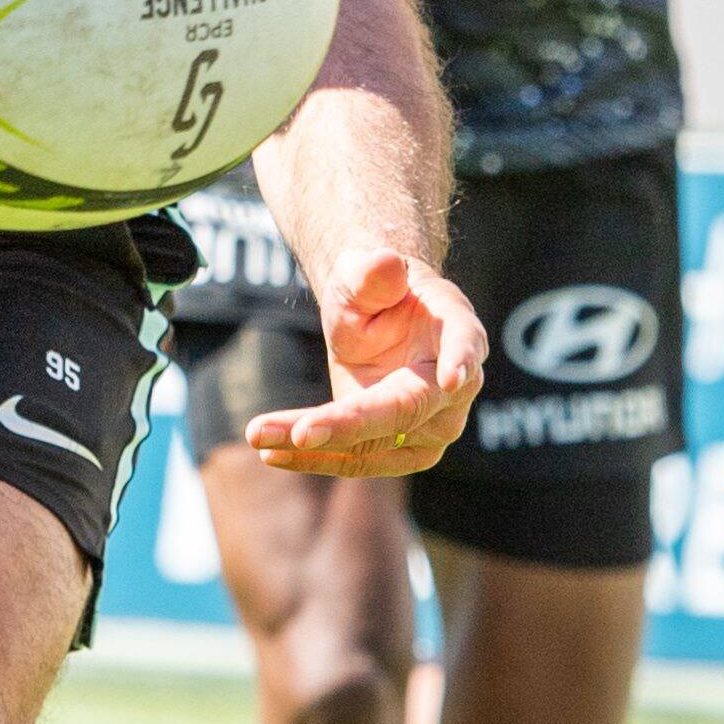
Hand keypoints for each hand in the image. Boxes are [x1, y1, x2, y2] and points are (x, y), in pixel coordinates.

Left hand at [250, 250, 488, 479]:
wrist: (375, 319)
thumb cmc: (374, 291)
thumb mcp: (363, 276)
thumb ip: (373, 275)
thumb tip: (386, 263)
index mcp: (457, 330)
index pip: (464, 345)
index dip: (460, 361)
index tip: (451, 380)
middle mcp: (454, 387)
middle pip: (405, 410)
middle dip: (351, 424)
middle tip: (301, 432)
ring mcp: (432, 426)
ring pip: (373, 447)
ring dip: (314, 450)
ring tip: (259, 436)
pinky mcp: (401, 451)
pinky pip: (356, 460)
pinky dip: (310, 459)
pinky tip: (269, 452)